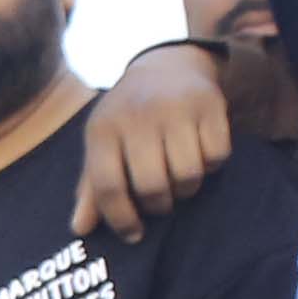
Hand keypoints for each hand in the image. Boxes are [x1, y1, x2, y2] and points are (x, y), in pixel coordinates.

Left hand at [70, 39, 235, 239]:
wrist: (166, 64)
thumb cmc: (128, 114)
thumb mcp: (104, 142)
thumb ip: (92, 186)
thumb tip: (80, 228)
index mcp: (104, 128)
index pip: (107, 185)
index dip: (120, 218)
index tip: (133, 234)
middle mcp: (139, 116)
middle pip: (152, 186)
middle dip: (159, 205)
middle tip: (160, 202)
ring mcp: (176, 108)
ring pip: (188, 175)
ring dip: (187, 189)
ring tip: (180, 179)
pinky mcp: (209, 104)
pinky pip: (217, 156)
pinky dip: (211, 165)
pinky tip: (201, 155)